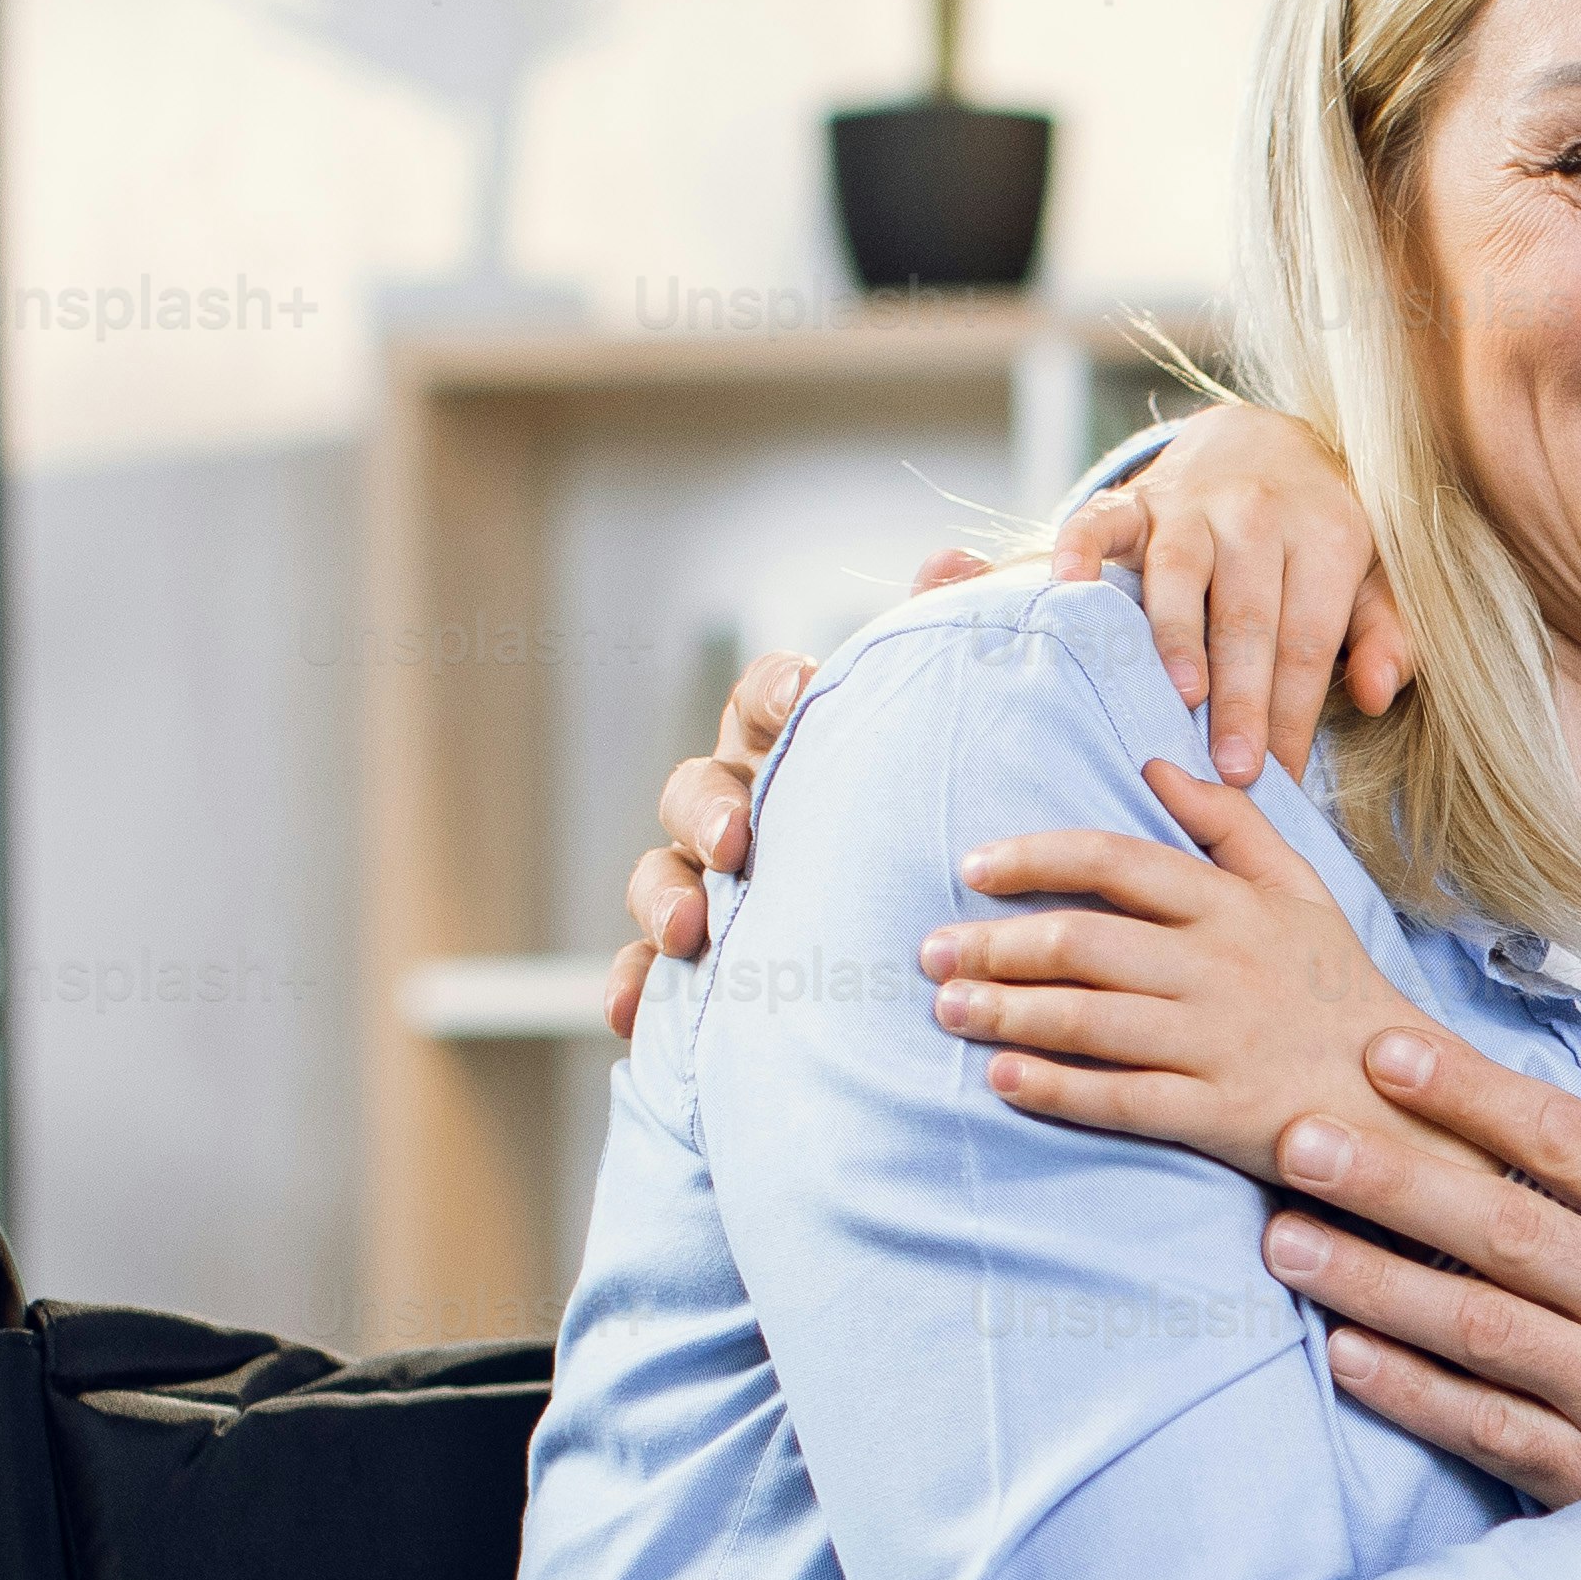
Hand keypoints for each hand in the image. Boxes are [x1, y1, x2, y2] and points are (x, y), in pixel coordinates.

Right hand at [604, 546, 997, 1036]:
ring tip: (687, 932)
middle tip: (742, 837)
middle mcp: (737, 805)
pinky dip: (632, 990)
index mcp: (791, 746)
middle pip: (697, 788)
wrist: (936, 921)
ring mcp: (709, 883)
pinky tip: (627, 1016)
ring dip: (664, 897)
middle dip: (711, 807)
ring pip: (661, 876)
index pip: (767, 701)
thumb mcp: (953, 734)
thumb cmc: (934, 809)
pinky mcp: (699, 964)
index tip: (801, 693)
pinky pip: (647, 974)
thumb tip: (951, 563)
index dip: (776, 692)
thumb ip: (944, 647)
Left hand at [923, 760, 1506, 1189]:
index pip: (1117, 861)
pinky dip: (1055, 1087)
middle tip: (929, 951)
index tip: (972, 867)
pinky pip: (1121, 1098)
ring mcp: (1220, 1042)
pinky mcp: (1221, 1114)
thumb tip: (1156, 765)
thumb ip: (1231, 825)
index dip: (1036, 857)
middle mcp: (1221, 967)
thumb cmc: (1341, 991)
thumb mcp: (1303, 891)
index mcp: (1234, 906)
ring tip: (946, 1007)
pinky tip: (1000, 1078)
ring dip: (1006, 1011)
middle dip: (995, 944)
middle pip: (1084, 942)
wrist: (1412, 1102)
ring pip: (1090, 1019)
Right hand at [1031, 404, 1406, 784]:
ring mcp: (1190, 505)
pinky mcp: (1134, 498)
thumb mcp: (1372, 576)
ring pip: (1180, 575)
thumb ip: (1383, 634)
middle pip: (1248, 619)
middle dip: (1241, 698)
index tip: (1283, 779)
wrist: (1262, 441)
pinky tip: (1070, 587)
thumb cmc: (1318, 533)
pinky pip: (1100, 518)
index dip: (1294, 715)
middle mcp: (1257, 516)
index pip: (1306, 643)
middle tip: (1234, 769)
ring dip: (1177, 636)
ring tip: (1181, 696)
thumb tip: (1376, 694)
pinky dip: (1080, 549)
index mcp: (1323, 539)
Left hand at [1258, 1029, 1580, 1503]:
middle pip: (1505, 1228)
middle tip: (1299, 1138)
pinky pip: (1489, 1428)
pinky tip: (1345, 1355)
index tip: (1385, 1051)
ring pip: (1479, 1328)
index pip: (1568, 1142)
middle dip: (1393, 1179)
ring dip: (1374, 1282)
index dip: (1470, 1093)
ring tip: (1285, 1241)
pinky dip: (1413, 1393)